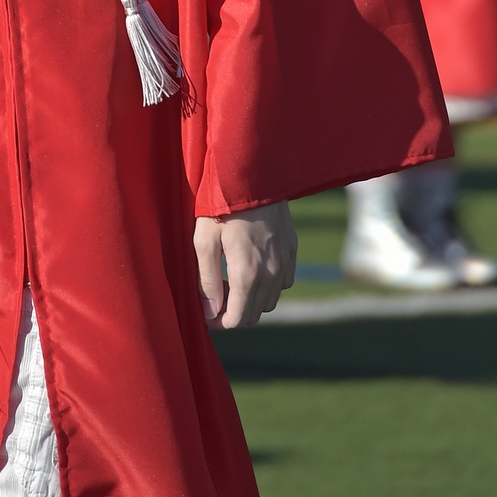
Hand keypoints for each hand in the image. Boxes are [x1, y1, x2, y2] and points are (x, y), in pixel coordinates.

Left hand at [195, 201, 296, 328]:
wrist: (253, 173)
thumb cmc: (222, 205)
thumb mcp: (204, 240)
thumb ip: (207, 281)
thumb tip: (210, 313)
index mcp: (247, 274)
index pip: (237, 319)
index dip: (219, 322)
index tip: (206, 314)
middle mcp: (271, 273)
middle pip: (254, 315)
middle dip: (233, 314)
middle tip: (215, 296)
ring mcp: (285, 261)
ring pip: (270, 301)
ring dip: (251, 301)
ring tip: (231, 281)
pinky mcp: (292, 249)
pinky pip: (283, 282)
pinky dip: (268, 286)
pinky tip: (252, 269)